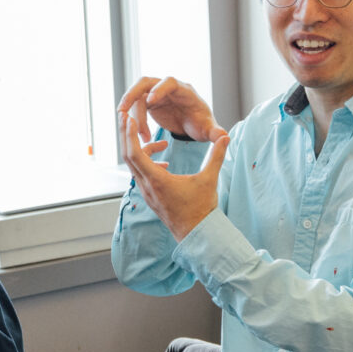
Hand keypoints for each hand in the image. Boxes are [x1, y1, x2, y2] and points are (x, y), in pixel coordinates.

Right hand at [116, 75, 216, 145]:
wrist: (194, 124)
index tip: (150, 100)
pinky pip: (135, 105)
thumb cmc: (202, 123)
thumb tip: (224, 137)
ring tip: (138, 135)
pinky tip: (137, 134)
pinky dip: (132, 118)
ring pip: (137, 95)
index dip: (159, 89)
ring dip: (131, 112)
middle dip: (133, 93)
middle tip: (122, 111)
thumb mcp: (208, 129)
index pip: (169, 82)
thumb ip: (215, 132)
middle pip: (146, 81)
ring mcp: (156, 93)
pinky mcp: (148, 102)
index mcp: (184, 90)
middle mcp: (168, 88)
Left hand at [120, 97, 229, 240]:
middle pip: (128, 156)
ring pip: (135, 166)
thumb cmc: (202, 208)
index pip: (135, 153)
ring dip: (141, 150)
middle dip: (127, 135)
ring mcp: (147, 192)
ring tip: (162, 145)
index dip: (131, 134)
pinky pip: (141, 175)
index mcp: (157, 180)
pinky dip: (148, 163)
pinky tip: (165, 164)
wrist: (197, 234)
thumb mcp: (209, 179)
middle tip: (126, 117)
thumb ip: (216, 156)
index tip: (130, 118)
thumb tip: (226, 137)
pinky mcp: (150, 196)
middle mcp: (147, 186)